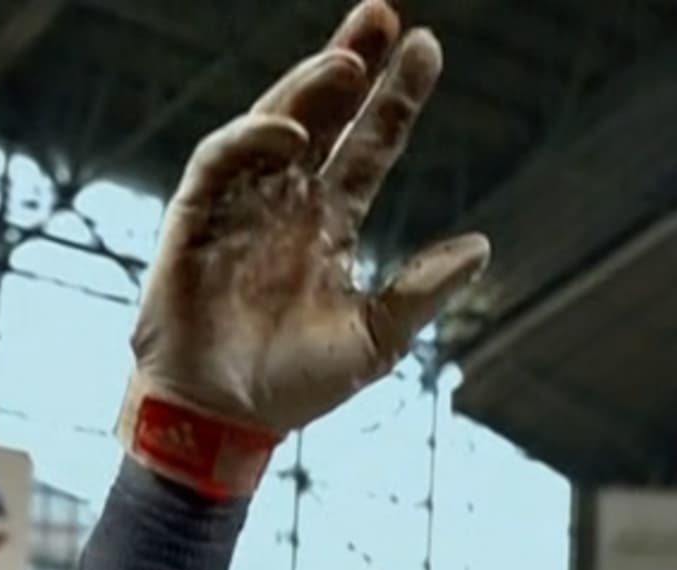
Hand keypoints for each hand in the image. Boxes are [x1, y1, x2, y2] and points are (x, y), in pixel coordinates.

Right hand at [130, 1, 489, 438]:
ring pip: (274, 124)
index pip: (370, 146)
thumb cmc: (294, 387)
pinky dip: (252, 140)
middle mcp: (286, 202)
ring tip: (348, 62)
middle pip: (322, 116)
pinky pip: (221, 163)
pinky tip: (290, 131)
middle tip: (384, 15)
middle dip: (349, 63)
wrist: (222, 421)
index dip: (396, 101)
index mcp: (330, 225)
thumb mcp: (375, 340)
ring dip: (307, 89)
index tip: (428, 50)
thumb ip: (422, 291)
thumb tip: (482, 246)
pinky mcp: (194, 219)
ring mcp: (239, 205)